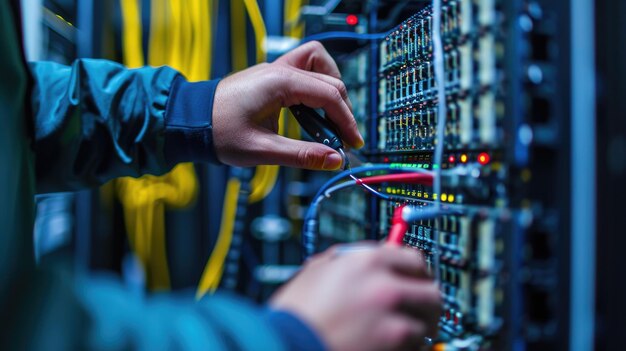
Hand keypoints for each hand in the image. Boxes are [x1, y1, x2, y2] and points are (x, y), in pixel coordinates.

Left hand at [212, 41, 363, 169]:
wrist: (188, 121)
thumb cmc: (218, 133)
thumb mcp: (262, 150)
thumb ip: (302, 155)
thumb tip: (335, 160)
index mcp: (279, 82)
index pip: (329, 94)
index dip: (346, 120)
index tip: (352, 144)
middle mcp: (279, 70)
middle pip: (329, 78)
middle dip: (340, 108)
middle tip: (340, 138)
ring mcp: (274, 71)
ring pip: (318, 65)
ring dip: (329, 89)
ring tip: (328, 121)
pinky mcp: (269, 77)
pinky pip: (303, 73)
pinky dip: (313, 89)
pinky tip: (308, 114)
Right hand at [270, 244, 440, 350]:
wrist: (287, 345)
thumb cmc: (296, 312)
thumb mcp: (318, 270)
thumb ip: (352, 259)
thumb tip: (375, 255)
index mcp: (367, 261)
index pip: (414, 258)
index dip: (416, 271)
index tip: (417, 280)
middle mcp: (385, 286)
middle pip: (431, 291)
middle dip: (426, 302)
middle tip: (419, 311)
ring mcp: (392, 320)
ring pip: (427, 323)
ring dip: (416, 328)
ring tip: (398, 332)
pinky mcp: (394, 347)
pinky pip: (416, 347)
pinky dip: (408, 347)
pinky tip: (388, 346)